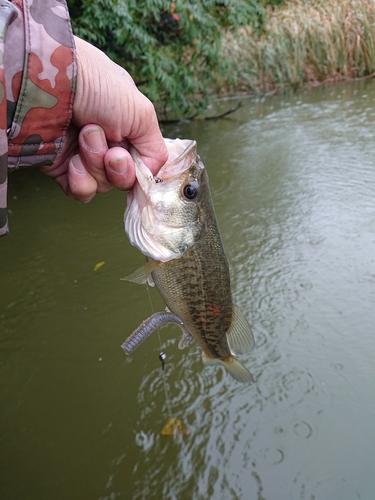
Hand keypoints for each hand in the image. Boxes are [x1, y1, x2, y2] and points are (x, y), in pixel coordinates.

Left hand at [41, 37, 167, 201]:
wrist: (50, 82)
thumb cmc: (98, 87)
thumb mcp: (142, 113)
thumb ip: (155, 149)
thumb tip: (150, 174)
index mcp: (127, 129)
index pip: (140, 165)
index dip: (137, 168)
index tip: (126, 154)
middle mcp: (106, 145)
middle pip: (122, 178)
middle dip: (116, 165)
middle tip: (106, 142)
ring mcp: (83, 157)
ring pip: (102, 185)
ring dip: (95, 164)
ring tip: (83, 136)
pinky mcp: (61, 169)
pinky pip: (82, 191)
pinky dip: (81, 181)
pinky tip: (73, 162)